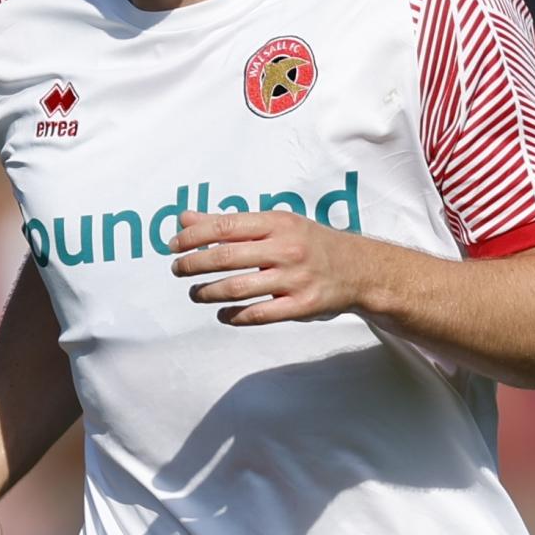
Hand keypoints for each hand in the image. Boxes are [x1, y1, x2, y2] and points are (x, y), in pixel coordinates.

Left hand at [169, 211, 367, 325]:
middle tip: (178, 270)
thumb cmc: (309, 243)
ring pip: (238, 288)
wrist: (359, 269)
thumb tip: (186, 219)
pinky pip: (259, 315)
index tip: (174, 245)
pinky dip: (234, 316)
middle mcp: (286, 249)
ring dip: (208, 292)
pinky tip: (222, 314)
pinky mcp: (301, 306)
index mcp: (278, 223)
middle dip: (194, 265)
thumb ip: (230, 223)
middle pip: (226, 257)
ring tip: (195, 293)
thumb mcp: (276, 224)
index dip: (194, 237)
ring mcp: (295, 279)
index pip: (225, 226)